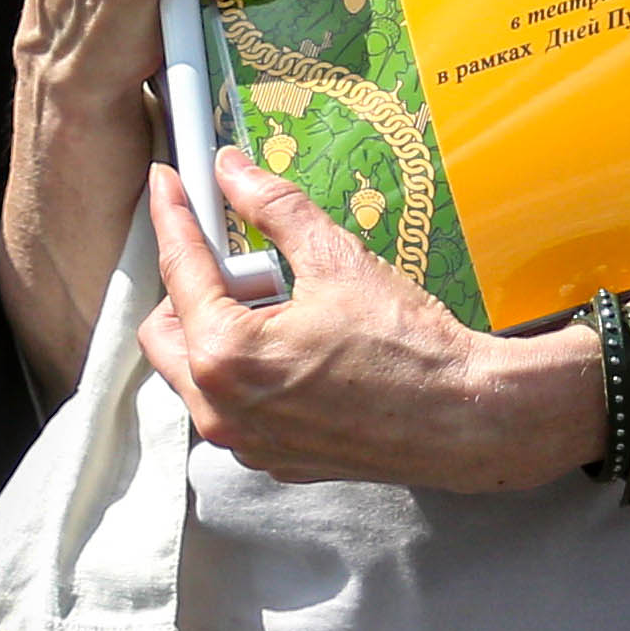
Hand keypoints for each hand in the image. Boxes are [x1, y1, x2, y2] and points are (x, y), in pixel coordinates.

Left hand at [138, 149, 600, 489]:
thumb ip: (273, 208)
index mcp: (226, 355)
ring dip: (219, 332)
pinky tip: (299, 350)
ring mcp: (245, 443)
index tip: (167, 184)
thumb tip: (234, 171)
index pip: (179, 269)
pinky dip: (247, 372)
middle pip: (165, 331)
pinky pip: (232, 407)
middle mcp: (220, 409)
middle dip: (190, 288)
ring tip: (284, 309)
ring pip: (195, 373)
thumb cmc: (407, 346)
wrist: (464, 418)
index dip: (172, 216)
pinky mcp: (272, 459)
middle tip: (245, 261)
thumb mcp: (336, 258)